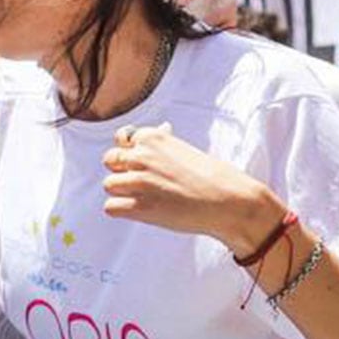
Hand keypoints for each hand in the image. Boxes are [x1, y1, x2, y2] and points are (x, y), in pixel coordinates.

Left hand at [100, 123, 281, 251]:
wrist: (229, 202)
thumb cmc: (212, 177)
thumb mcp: (184, 149)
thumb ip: (162, 143)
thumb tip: (161, 127)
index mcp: (152, 137)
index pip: (121, 139)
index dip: (133, 154)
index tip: (152, 165)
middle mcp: (141, 156)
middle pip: (109, 160)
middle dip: (123, 171)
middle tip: (146, 183)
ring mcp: (139, 181)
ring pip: (109, 184)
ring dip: (123, 192)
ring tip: (148, 197)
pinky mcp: (139, 206)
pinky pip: (110, 207)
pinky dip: (122, 211)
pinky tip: (141, 211)